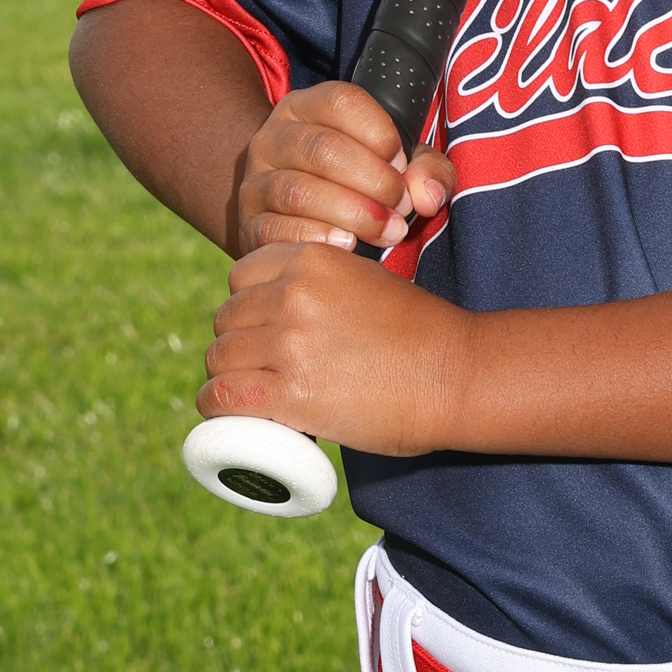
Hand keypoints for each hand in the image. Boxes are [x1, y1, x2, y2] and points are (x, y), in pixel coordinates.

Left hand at [198, 238, 465, 455]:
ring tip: (248, 394)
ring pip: (219, 357)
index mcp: (312, 259)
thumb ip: (327, 285)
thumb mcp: (369, 281)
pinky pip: (223, 396)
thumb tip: (292, 314)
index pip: (242, 275)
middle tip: (259, 369)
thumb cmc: (421, 333)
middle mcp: (294, 294)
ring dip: (226, 377)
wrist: (457, 374)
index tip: (261, 328)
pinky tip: (223, 412)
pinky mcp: (290, 393)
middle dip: (237, 342)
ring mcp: (289, 343)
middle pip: (226, 318)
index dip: (247, 304)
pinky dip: (215, 406)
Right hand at [235, 81, 453, 256]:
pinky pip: (277, 230)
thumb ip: (426, 170)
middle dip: (374, 181)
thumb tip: (430, 195)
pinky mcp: (250, 224)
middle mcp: (273, 138)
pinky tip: (348, 246)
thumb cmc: (357, 182)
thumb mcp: (395, 165)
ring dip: (353, 214)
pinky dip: (318, 238)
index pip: (341, 101)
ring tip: (387, 231)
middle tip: (401, 206)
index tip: (402, 163)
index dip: (379, 133)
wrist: (295, 217)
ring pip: (300, 191)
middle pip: (323, 149)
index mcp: (308, 107)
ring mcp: (256, 182)